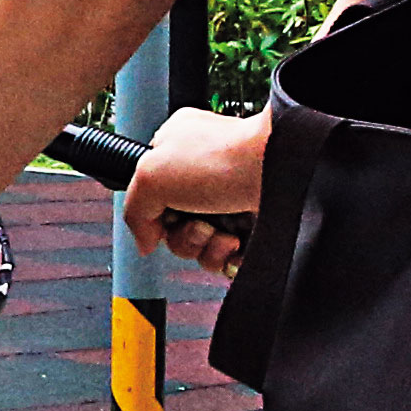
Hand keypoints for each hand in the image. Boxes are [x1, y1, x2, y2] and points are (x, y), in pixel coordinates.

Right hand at [126, 106, 267, 277]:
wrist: (277, 168)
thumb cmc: (222, 157)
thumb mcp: (150, 175)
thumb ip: (133, 211)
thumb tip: (145, 242)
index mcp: (176, 151)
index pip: (152, 199)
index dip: (155, 216)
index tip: (163, 215)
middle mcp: (202, 177)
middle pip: (174, 230)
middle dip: (183, 235)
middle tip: (198, 221)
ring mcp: (228, 203)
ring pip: (199, 248)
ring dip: (205, 247)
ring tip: (223, 231)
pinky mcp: (251, 226)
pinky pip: (226, 259)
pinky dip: (227, 258)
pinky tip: (236, 242)